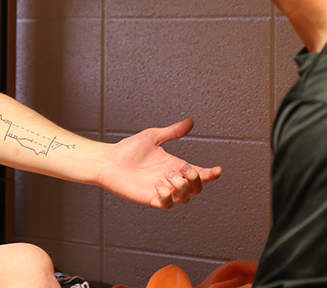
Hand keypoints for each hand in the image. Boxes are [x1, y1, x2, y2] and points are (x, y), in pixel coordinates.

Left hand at [105, 118, 221, 208]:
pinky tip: (157, 184)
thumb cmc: (128, 149)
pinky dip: (167, 195)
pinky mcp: (150, 198)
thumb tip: (190, 122)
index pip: (199, 174)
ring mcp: (162, 190)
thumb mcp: (153, 136)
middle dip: (196, 180)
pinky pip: (167, 204)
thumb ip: (172, 132)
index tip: (218, 170)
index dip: (211, 175)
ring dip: (181, 187)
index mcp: (175, 165)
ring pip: (185, 198)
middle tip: (182, 168)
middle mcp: (170, 179)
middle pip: (196, 189)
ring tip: (166, 175)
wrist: (108, 160)